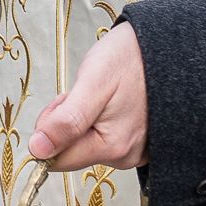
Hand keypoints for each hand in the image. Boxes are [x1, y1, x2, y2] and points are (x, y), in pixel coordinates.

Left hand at [26, 22, 147, 171]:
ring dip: (83, 119)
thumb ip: (66, 120)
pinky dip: (100, 119)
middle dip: (67, 122)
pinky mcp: (139, 142)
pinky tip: (113, 100)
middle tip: (85, 92)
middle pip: (71, 152)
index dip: (50, 130)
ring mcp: (135, 150)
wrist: (167, 47)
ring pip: (86, 143)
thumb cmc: (131, 59)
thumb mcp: (92, 83)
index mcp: (113, 147)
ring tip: (104, 92)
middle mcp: (126, 156)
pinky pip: (104, 137)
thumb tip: (38, 150)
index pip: (56, 159)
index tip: (66, 102)